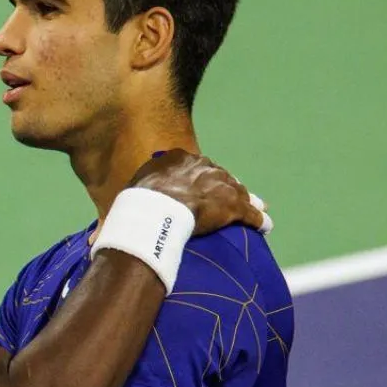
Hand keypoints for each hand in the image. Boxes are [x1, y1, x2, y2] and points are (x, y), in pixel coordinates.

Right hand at [128, 150, 270, 234]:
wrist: (156, 211)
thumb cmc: (139, 201)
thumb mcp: (137, 186)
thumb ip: (144, 187)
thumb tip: (121, 212)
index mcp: (180, 159)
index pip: (196, 167)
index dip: (201, 178)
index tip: (201, 188)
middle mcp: (204, 167)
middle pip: (222, 177)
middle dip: (227, 188)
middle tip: (231, 199)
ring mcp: (221, 185)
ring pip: (239, 193)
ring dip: (247, 202)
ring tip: (255, 210)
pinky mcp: (233, 206)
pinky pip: (250, 214)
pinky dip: (258, 221)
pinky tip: (264, 227)